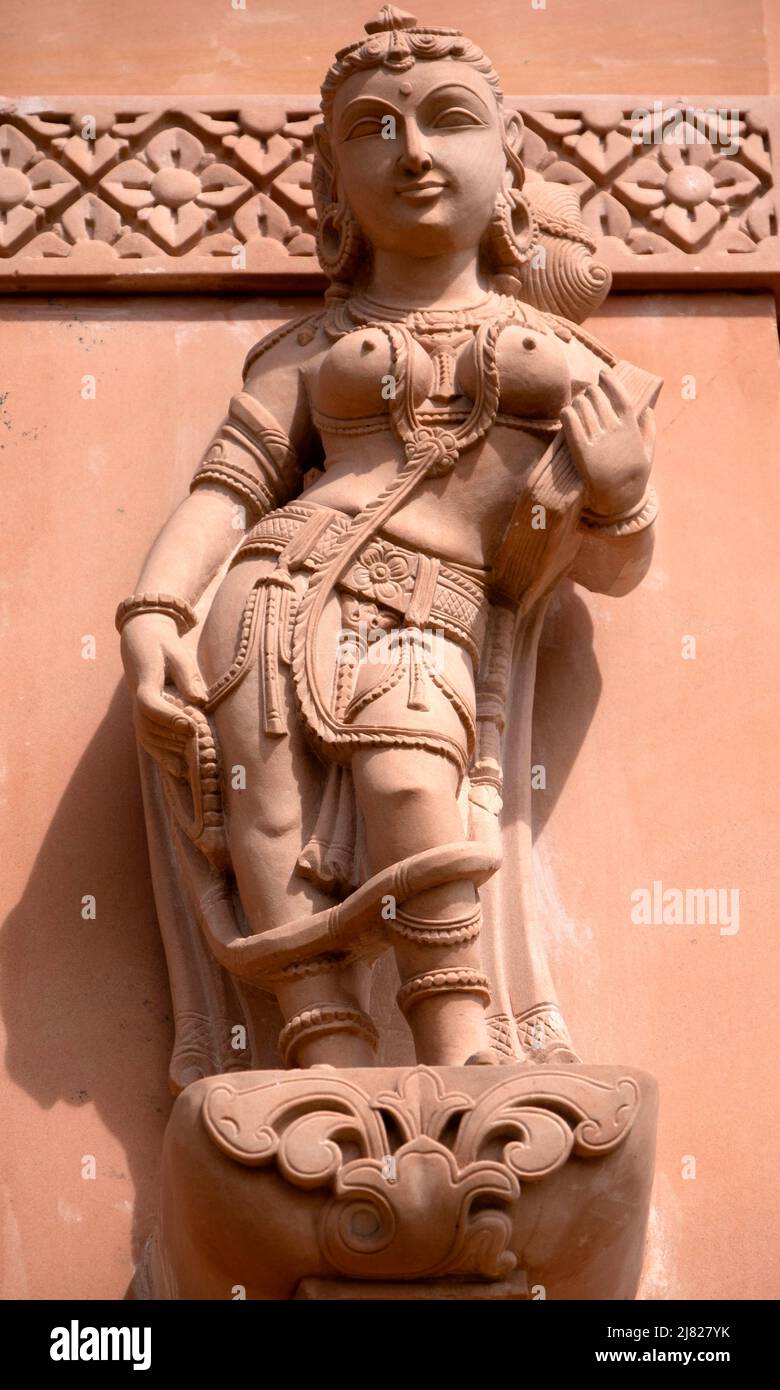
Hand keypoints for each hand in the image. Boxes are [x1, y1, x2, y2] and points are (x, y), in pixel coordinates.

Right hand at [120, 613, 207, 776]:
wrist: (142, 642)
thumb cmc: (163, 646)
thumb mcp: (177, 654)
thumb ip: (188, 677)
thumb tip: (199, 700)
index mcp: (145, 683)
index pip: (150, 705)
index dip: (169, 718)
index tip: (191, 726)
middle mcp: (137, 702)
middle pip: (149, 728)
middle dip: (174, 740)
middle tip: (201, 747)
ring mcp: (138, 713)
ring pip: (148, 739)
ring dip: (169, 752)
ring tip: (193, 762)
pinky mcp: (144, 720)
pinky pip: (150, 742)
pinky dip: (163, 757)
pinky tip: (180, 772)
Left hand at [561, 368, 654, 516]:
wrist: (618, 499)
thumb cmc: (633, 477)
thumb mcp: (648, 453)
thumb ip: (649, 430)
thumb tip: (649, 411)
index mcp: (630, 428)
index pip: (620, 395)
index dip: (610, 381)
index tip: (602, 373)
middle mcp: (614, 430)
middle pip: (597, 397)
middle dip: (589, 393)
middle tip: (585, 396)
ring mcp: (598, 440)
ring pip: (582, 406)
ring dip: (577, 402)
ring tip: (575, 407)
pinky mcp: (582, 451)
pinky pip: (571, 422)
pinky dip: (567, 413)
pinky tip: (566, 413)